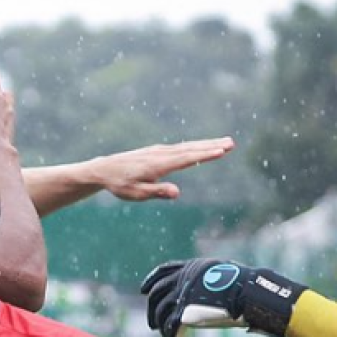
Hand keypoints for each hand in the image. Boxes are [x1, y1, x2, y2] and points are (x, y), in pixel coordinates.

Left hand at [92, 137, 233, 200]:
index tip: (221, 151)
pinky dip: (194, 146)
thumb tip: (177, 192)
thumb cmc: (120, 184)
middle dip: (212, 146)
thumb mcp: (137, 194)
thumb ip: (157, 192)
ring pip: (187, 146)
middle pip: (191, 149)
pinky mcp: (157, 151)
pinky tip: (203, 146)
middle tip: (232, 143)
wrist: (104, 169)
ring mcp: (159, 150)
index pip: (186, 159)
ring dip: (206, 144)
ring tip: (225, 143)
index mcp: (158, 164)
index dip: (204, 155)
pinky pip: (180, 148)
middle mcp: (160, 154)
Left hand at [141, 259, 304, 336]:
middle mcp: (184, 278)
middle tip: (152, 324)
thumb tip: (212, 291)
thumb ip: (211, 282)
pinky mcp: (186, 310)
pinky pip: (172, 327)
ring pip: (162, 311)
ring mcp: (183, 293)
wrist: (252, 294)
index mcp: (193, 267)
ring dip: (161, 326)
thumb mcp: (225, 276)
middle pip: (157, 293)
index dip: (152, 280)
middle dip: (152, 309)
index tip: (144, 290)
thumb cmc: (248, 287)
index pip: (164, 271)